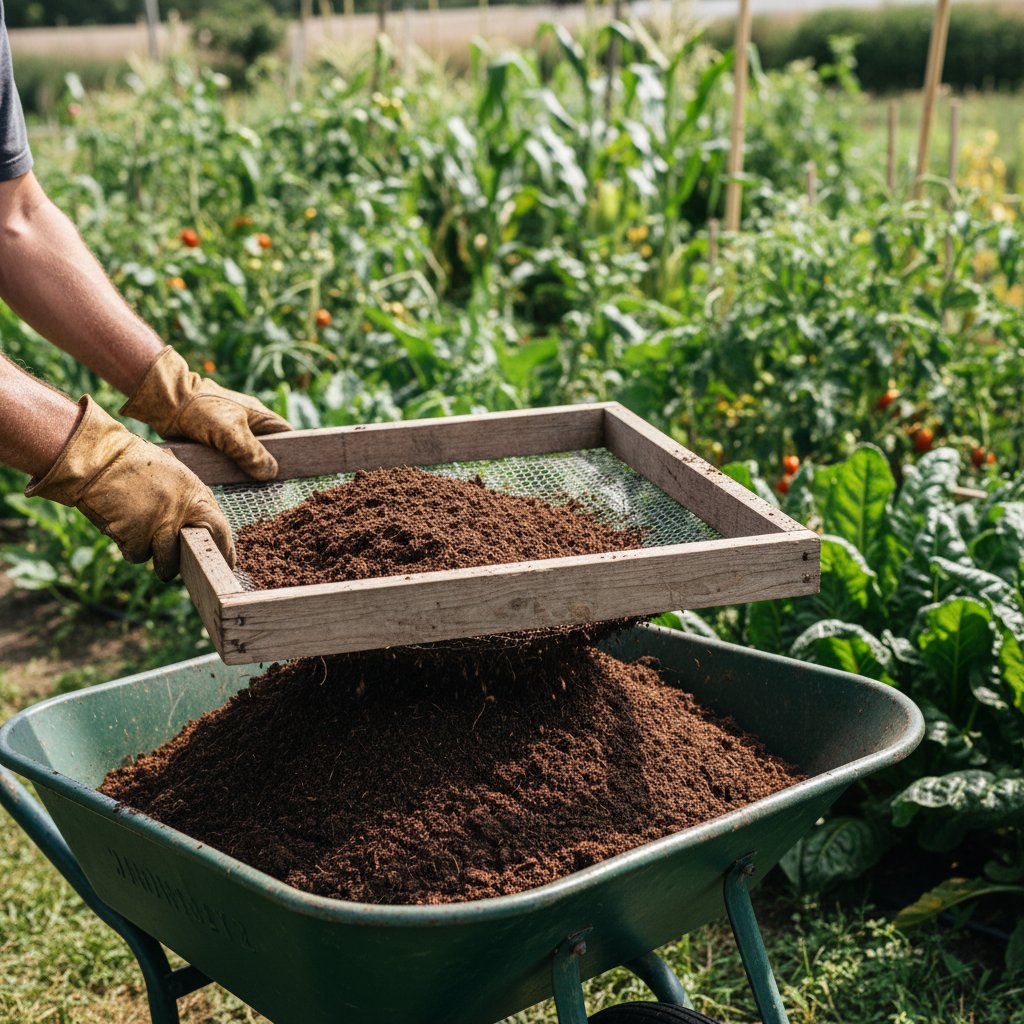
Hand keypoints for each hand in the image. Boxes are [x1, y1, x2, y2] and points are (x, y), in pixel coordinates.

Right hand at [26, 396, 234, 581]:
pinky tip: (120, 525)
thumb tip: (203, 526)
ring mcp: (158, 525)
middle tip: (183, 565)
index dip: (224, 548)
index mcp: (194, 493)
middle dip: (190, 562)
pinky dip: (128, 546)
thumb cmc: (133, 464)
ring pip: (165, 559)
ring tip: (138, 531)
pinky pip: (137, 555)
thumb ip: (190, 499)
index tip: (226, 561)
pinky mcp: (135, 536)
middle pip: (196, 551)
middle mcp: (180, 511)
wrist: (98, 458)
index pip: (220, 528)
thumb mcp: (174, 474)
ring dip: (152, 552)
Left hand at [121, 347, 291, 479]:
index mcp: (260, 417)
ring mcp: (231, 432)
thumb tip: (271, 474)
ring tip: (251, 489)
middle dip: (269, 466)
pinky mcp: (214, 440)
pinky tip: (229, 482)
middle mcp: (249, 424)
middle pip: (268, 449)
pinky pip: (228, 458)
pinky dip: (230, 469)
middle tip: (271, 488)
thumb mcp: (231, 433)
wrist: (166, 400)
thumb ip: (252, 454)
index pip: (287, 435)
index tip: (294, 471)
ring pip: (247, 456)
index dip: (293, 452)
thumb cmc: (202, 410)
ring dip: (247, 470)